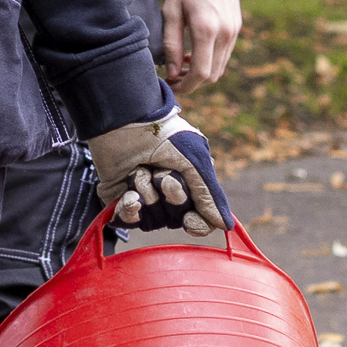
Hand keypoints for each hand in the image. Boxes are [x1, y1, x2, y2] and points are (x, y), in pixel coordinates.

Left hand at [88, 111, 227, 235]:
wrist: (126, 121)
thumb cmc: (165, 136)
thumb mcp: (195, 161)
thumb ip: (209, 195)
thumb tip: (225, 225)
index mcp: (191, 186)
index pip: (200, 221)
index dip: (197, 225)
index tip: (189, 220)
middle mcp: (168, 197)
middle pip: (176, 220)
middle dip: (170, 196)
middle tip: (162, 172)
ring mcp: (144, 199)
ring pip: (152, 221)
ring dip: (147, 194)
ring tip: (141, 169)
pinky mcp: (120, 200)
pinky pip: (128, 221)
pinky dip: (129, 208)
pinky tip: (128, 193)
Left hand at [159, 0, 243, 85]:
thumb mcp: (171, 10)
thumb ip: (170, 43)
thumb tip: (171, 72)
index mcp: (206, 30)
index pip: (200, 73)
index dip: (185, 86)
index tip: (170, 85)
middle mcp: (224, 34)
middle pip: (212, 75)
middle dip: (192, 83)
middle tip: (173, 79)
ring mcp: (234, 32)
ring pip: (220, 67)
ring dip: (201, 73)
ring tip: (180, 66)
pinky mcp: (237, 27)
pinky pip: (224, 54)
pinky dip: (210, 61)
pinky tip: (193, 52)